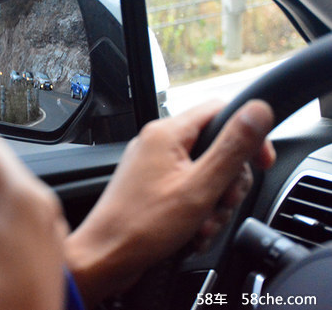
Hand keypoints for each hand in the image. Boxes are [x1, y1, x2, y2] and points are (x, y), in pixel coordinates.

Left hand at [64, 100, 275, 308]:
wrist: (106, 256)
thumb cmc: (143, 225)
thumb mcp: (200, 187)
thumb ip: (232, 148)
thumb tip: (257, 110)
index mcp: (167, 133)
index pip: (220, 111)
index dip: (247, 135)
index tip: (261, 162)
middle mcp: (157, 142)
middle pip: (215, 146)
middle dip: (228, 181)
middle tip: (223, 202)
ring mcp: (152, 165)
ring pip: (204, 174)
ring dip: (213, 203)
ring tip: (202, 224)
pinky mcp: (151, 186)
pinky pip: (187, 190)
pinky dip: (196, 211)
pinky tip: (192, 232)